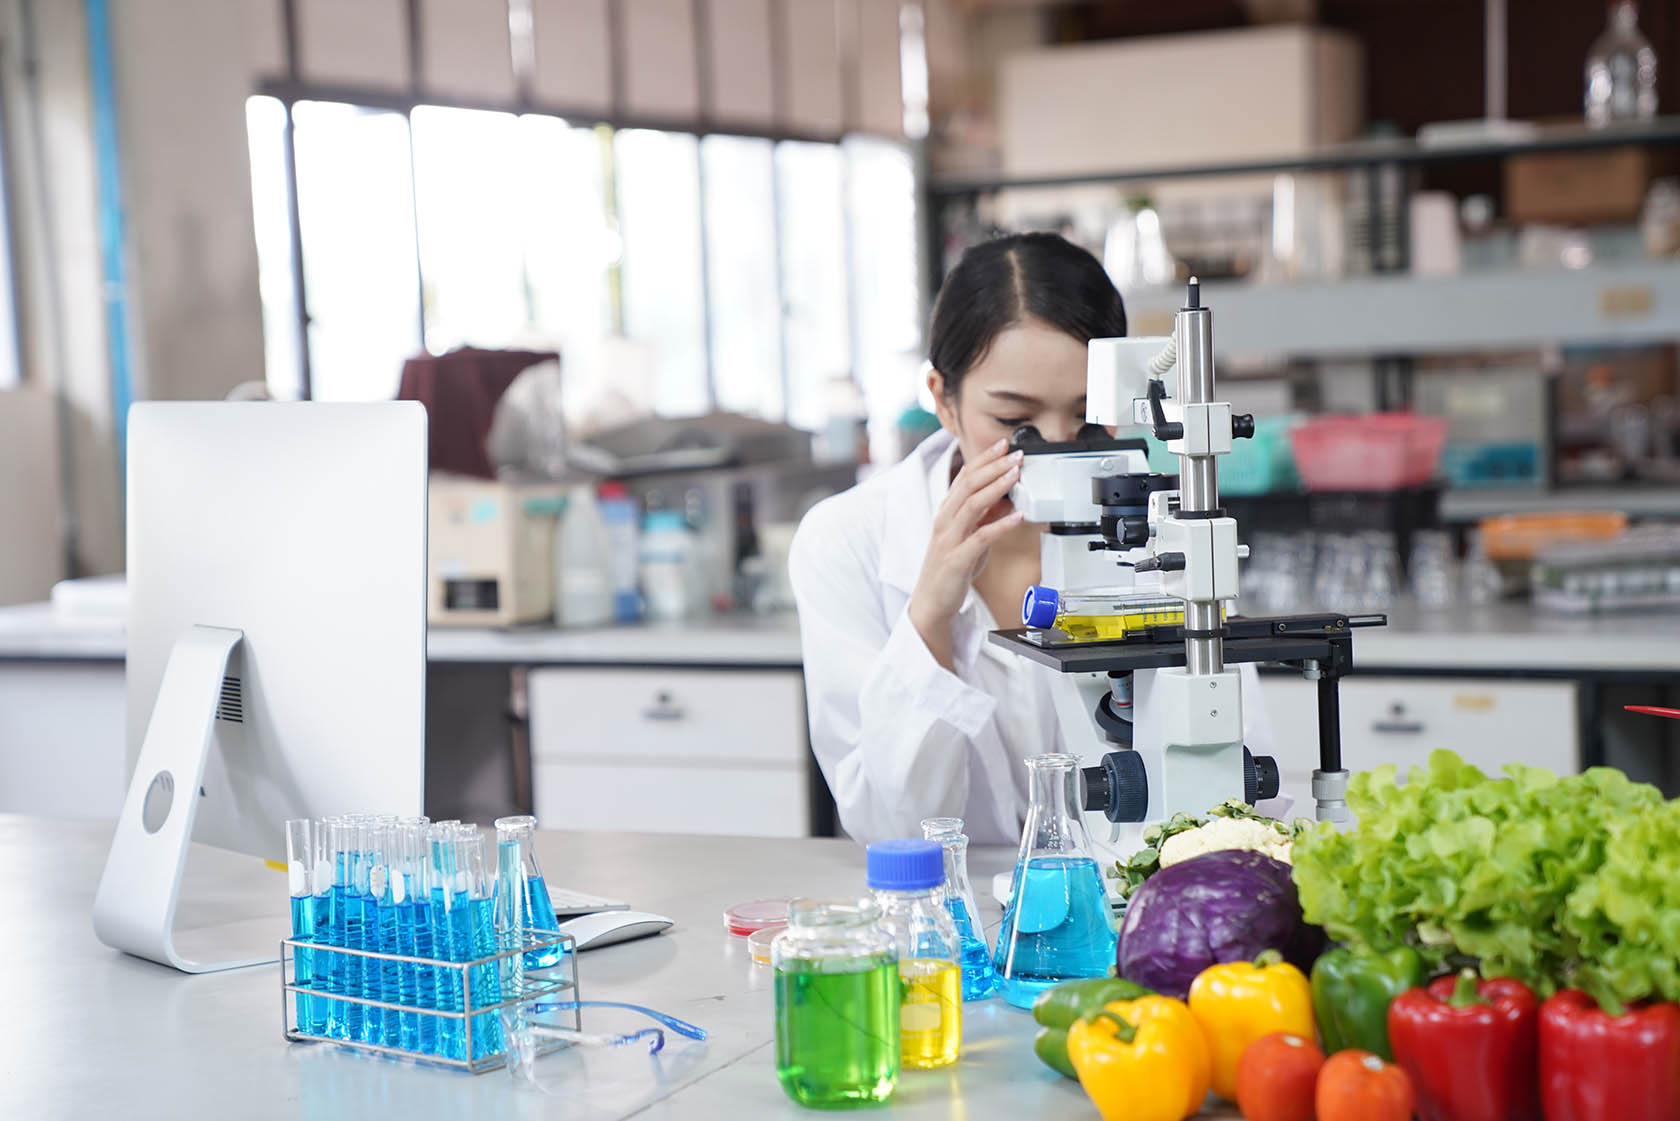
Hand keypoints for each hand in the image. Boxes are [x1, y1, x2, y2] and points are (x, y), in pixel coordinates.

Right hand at [908, 438, 1024, 670]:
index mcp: (947, 512)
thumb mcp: (969, 537)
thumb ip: (984, 517)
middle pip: (968, 484)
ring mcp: (949, 539)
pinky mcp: (957, 559)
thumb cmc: (950, 570)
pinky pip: (981, 537)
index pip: (964, 476)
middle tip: (1016, 453)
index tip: (1003, 444)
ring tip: (1016, 474)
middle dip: (993, 466)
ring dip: (996, 487)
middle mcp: (945, 521)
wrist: (931, 602)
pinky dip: (1000, 525)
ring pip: (972, 505)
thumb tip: (1007, 498)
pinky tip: (1017, 516)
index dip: (984, 458)